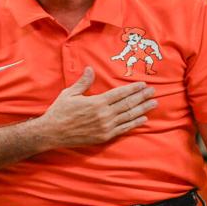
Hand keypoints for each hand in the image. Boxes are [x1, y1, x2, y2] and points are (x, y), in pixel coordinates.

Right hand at [39, 67, 155, 148]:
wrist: (52, 133)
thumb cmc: (60, 111)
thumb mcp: (70, 93)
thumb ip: (83, 82)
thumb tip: (90, 68)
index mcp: (97, 102)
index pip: (120, 93)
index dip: (133, 89)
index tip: (143, 85)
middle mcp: (104, 115)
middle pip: (128, 104)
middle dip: (142, 97)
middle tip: (154, 92)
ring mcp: (106, 127)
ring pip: (129, 116)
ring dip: (143, 109)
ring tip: (153, 104)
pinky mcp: (105, 137)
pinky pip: (123, 129)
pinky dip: (134, 124)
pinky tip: (143, 119)